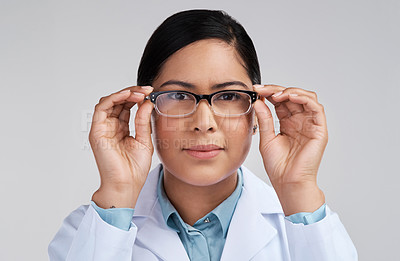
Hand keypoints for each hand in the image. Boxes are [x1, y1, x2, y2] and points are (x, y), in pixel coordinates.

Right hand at [89, 86, 153, 208]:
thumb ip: (143, 121)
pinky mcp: (97, 131)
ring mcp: (103, 128)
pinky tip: (127, 96)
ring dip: (125, 93)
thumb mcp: (144, 140)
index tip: (151, 92)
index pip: (127, 106)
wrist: (127, 184)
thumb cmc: (135, 168)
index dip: (138, 97)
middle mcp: (111, 127)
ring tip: (139, 93)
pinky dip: (114, 98)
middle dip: (133, 93)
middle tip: (146, 90)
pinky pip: (101, 108)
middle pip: (118, 102)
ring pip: (110, 101)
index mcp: (122, 129)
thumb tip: (147, 103)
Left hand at [253, 84, 327, 214]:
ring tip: (275, 94)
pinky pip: (316, 108)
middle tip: (262, 89)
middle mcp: (300, 121)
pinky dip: (304, 98)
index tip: (256, 90)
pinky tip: (290, 96)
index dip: (269, 93)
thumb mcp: (266, 138)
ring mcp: (311, 124)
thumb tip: (258, 101)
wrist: (288, 182)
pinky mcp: (319, 129)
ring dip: (290, 91)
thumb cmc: (278, 166)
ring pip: (305, 98)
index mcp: (288, 123)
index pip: (281, 101)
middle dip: (276, 90)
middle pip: (292, 96)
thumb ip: (264, 119)